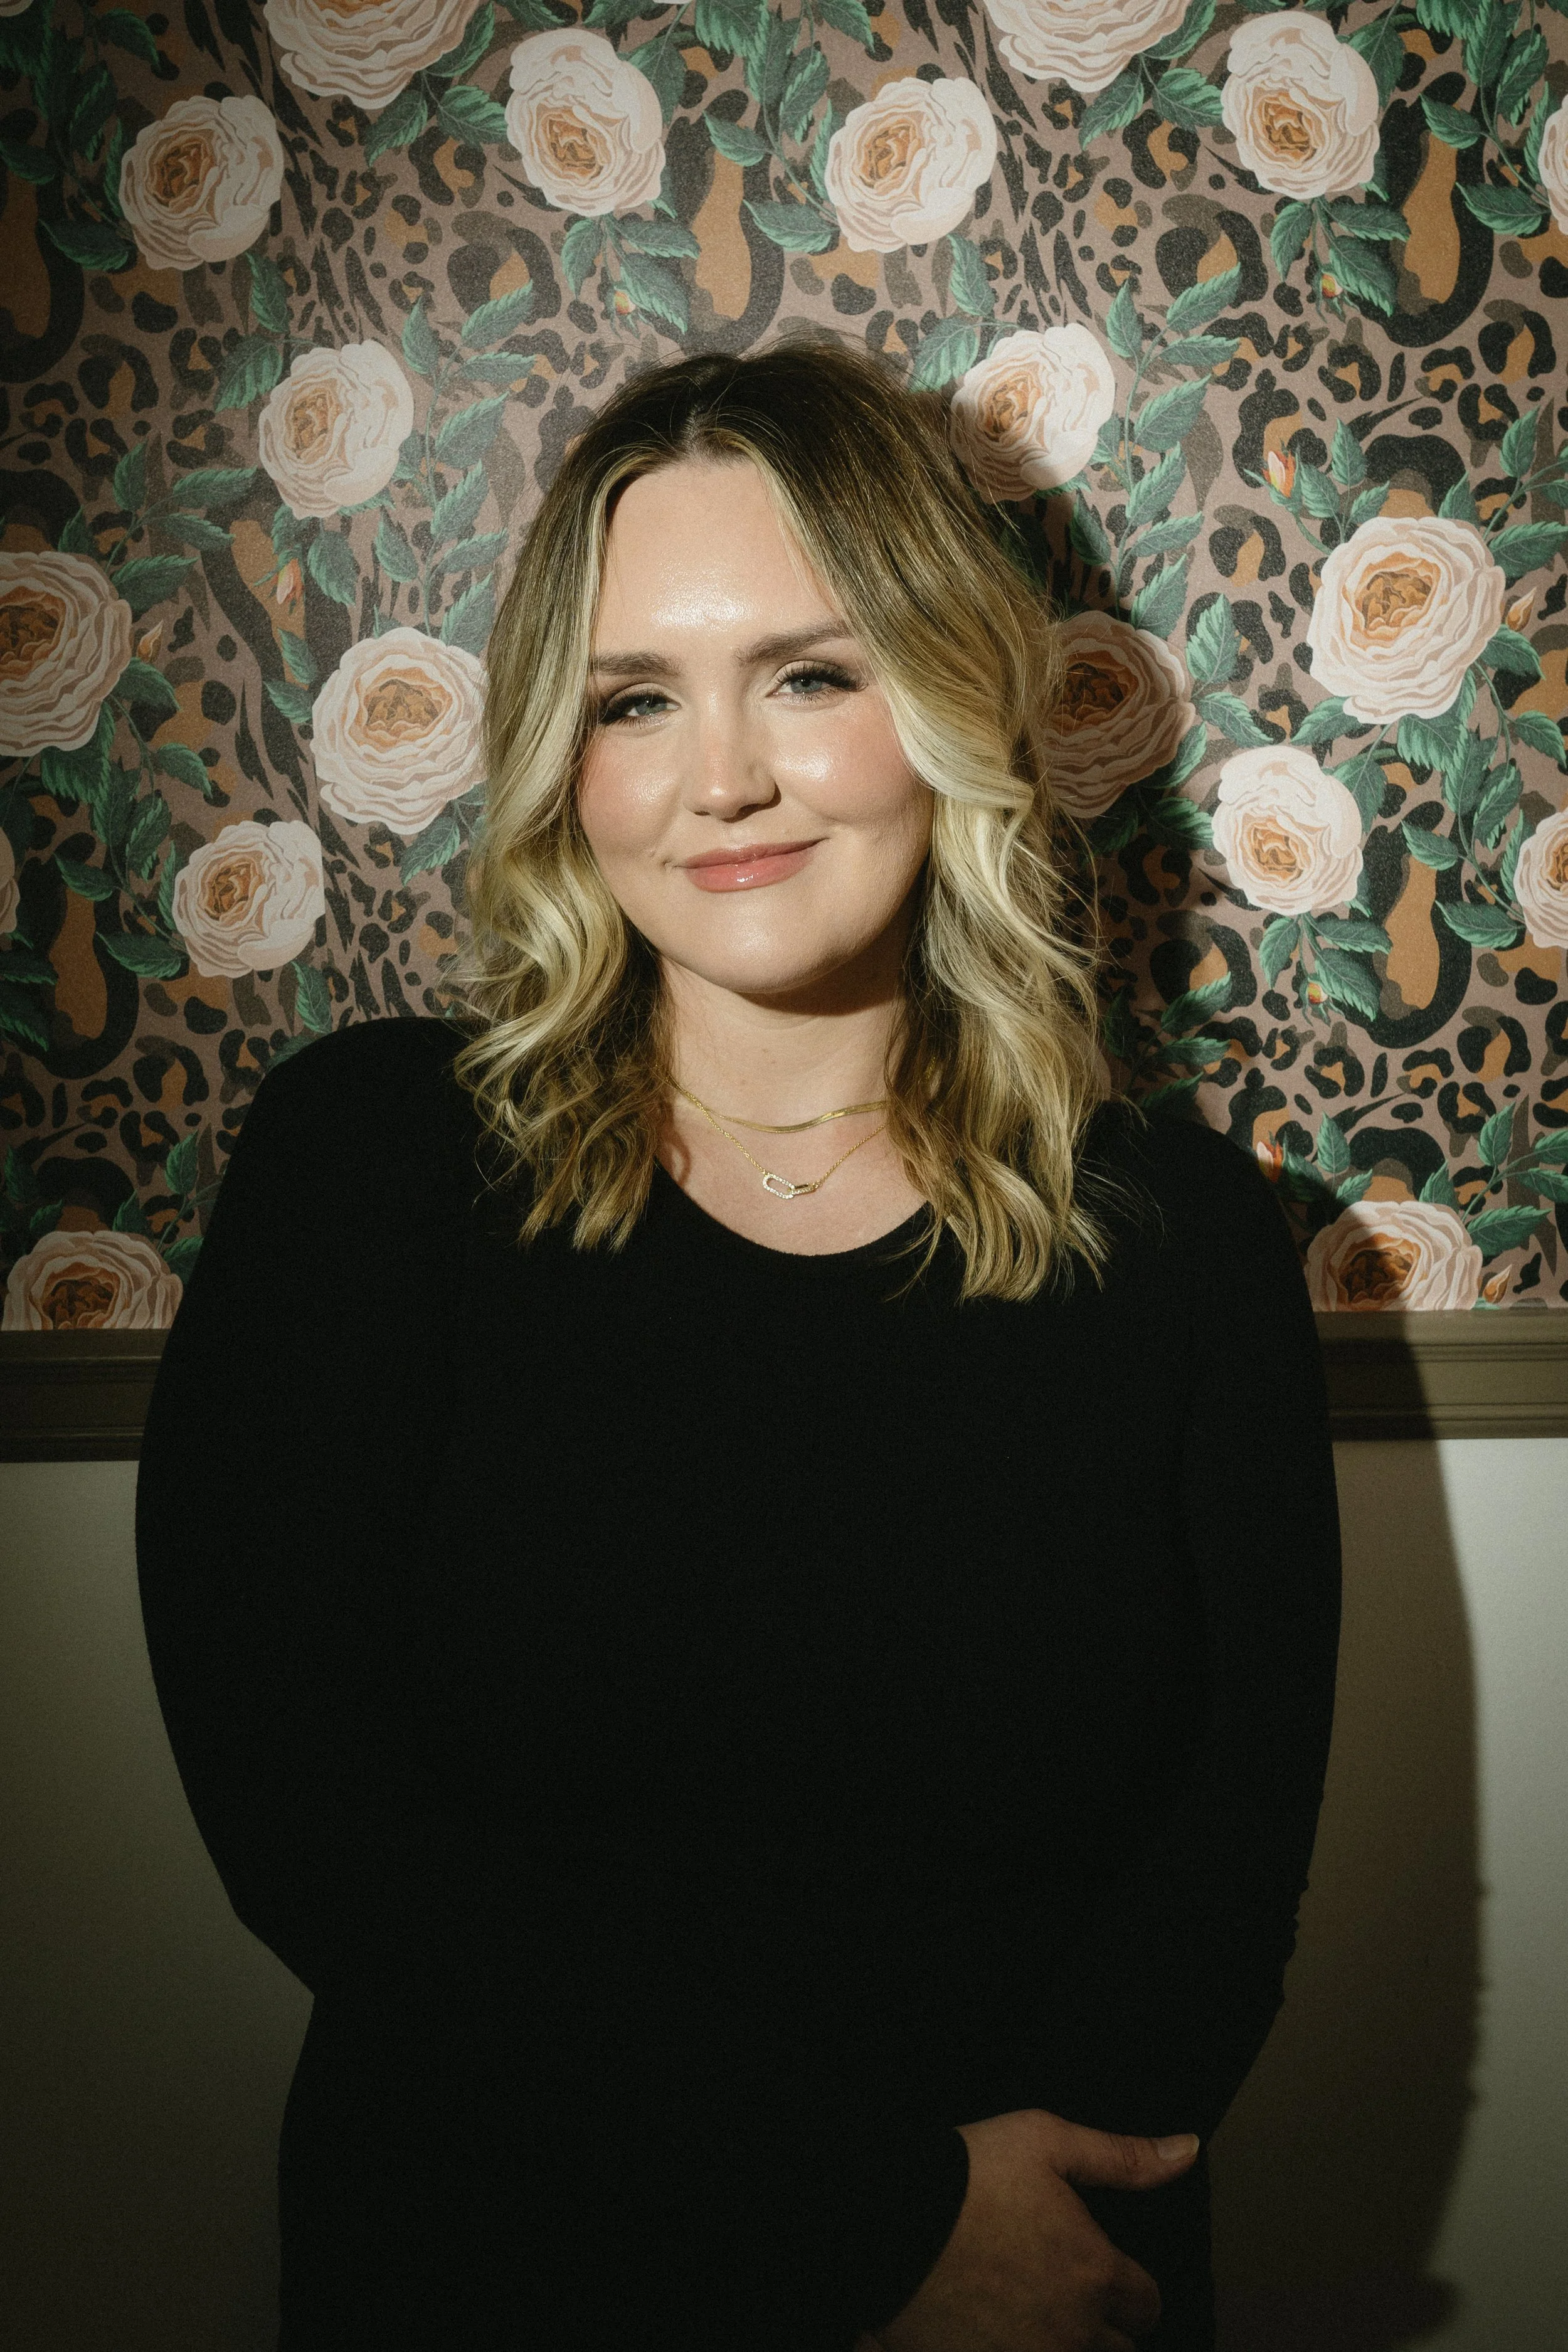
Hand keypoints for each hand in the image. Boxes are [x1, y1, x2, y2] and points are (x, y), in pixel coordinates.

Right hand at [852, 2107, 1198, 2351]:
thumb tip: (1186, 2150)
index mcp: (1094, 2274)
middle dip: (1102, 2324)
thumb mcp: (1047, 2142)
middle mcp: (1071, 2331)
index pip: (1148, 2304)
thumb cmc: (968, 2175)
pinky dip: (1021, 2350)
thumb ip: (1123, 2157)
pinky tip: (1001, 2327)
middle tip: (1063, 2289)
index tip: (1101, 2267)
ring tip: (1033, 2311)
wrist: (888, 2219)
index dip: (1129, 2285)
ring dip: (1066, 2342)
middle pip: (1118, 2350)